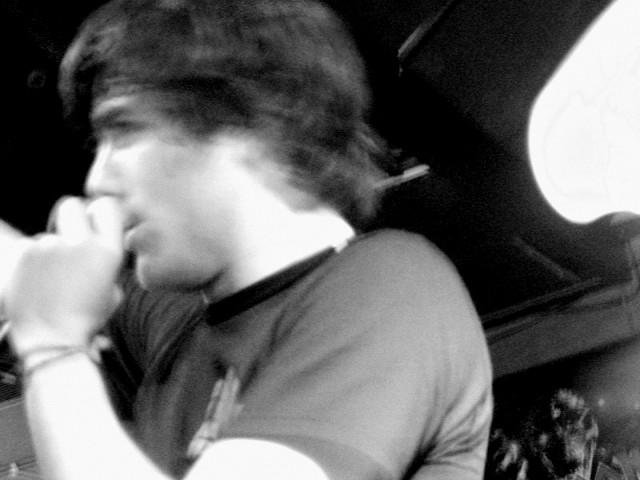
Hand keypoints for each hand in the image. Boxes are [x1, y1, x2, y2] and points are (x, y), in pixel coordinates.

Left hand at [5, 196, 124, 355]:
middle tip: (70, 237)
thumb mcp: (113, 291)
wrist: (52, 341)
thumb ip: (106, 262)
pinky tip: (38, 282)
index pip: (106, 207)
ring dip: (51, 247)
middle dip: (71, 217)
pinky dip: (32, 260)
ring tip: (52, 277)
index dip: (99, 214)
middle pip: (71, 205)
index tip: (96, 224)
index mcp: (108, 251)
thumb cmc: (86, 319)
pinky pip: (29, 247)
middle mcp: (80, 243)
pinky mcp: (24, 254)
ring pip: (48, 232)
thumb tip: (97, 244)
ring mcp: (50, 247)